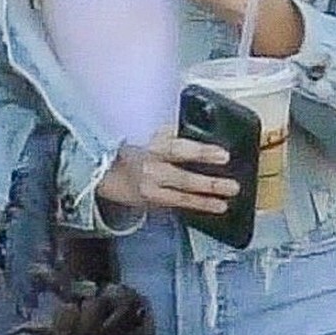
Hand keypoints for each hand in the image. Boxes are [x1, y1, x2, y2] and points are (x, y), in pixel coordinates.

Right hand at [96, 128, 239, 215]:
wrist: (102, 171)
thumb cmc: (132, 149)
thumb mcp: (150, 135)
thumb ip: (171, 134)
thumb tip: (197, 127)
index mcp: (152, 147)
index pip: (180, 149)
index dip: (202, 152)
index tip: (223, 155)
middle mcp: (150, 170)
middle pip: (183, 179)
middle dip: (209, 184)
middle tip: (232, 186)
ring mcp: (149, 189)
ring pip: (180, 198)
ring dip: (204, 202)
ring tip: (224, 203)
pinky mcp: (150, 203)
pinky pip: (175, 205)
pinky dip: (194, 206)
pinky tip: (212, 207)